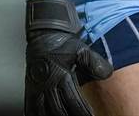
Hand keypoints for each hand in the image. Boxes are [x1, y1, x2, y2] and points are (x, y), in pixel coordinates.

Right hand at [24, 0, 112, 115]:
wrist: (44, 31)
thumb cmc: (62, 40)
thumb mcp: (80, 48)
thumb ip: (94, 62)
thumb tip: (108, 73)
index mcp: (60, 74)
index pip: (73, 100)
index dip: (83, 112)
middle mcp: (46, 83)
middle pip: (59, 110)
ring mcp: (36, 86)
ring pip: (44, 111)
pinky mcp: (30, 87)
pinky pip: (30, 107)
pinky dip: (36, 114)